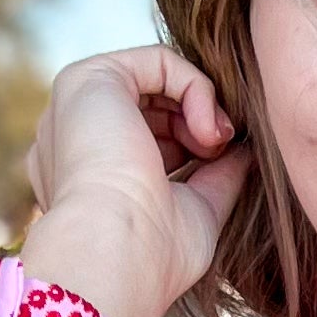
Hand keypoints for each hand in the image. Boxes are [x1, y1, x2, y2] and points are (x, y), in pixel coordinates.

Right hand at [20, 47, 253, 316]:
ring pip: (156, 81)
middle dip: (197, 124)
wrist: (118, 255)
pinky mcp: (86, 79)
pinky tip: (205, 127)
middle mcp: (73, 140)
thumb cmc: (153, 256)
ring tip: (215, 142)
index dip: (192, 146)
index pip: (150, 141)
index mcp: (87, 176)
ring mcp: (75, 108)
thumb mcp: (195, 212)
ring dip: (200, 105)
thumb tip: (243, 150)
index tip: (220, 164)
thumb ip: (217, 177)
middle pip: (152, 108)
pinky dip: (195, 86)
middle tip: (221, 152)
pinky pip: (158, 60)